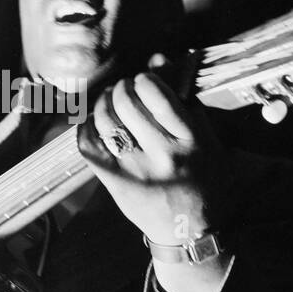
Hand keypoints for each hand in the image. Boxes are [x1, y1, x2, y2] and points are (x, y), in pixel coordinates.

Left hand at [78, 59, 233, 247]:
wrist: (190, 232)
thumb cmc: (202, 178)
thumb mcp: (206, 138)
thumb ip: (183, 98)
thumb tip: (157, 58)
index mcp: (190, 140)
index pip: (156, 93)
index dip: (145, 79)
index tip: (145, 81)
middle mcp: (163, 154)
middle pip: (126, 103)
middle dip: (121, 88)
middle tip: (124, 90)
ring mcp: (135, 170)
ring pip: (104, 120)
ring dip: (103, 103)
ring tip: (109, 102)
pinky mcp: (115, 182)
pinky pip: (88, 144)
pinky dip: (86, 127)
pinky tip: (94, 122)